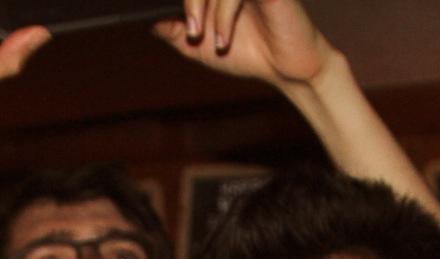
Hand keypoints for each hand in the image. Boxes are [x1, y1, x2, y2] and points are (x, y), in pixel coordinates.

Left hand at [154, 0, 331, 87]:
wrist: (288, 70)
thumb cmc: (251, 54)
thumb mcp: (204, 47)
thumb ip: (177, 33)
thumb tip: (151, 24)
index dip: (186, 5)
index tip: (182, 28)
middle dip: (191, 4)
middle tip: (193, 33)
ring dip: (203, 10)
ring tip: (213, 41)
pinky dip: (224, 16)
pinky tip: (225, 40)